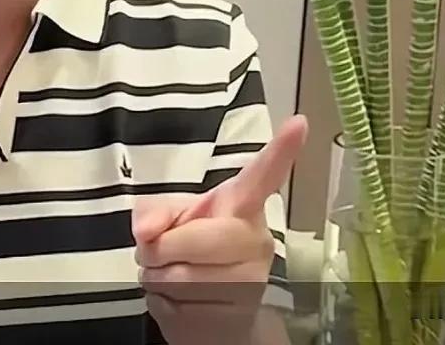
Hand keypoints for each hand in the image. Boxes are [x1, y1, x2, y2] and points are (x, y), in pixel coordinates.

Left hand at [133, 114, 308, 344]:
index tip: (299, 123)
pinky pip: (180, 312)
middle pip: (197, 240)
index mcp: (243, 205)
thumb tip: (145, 230)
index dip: (281, 150)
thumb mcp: (174, 216)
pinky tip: (179, 301)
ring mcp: (252, 283)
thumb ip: (155, 210)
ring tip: (169, 273)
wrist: (215, 309)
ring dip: (157, 280)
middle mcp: (256, 241)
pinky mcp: (238, 320)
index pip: (263, 175)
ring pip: (182, 280)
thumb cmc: (195, 247)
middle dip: (160, 249)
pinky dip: (164, 307)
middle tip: (154, 251)